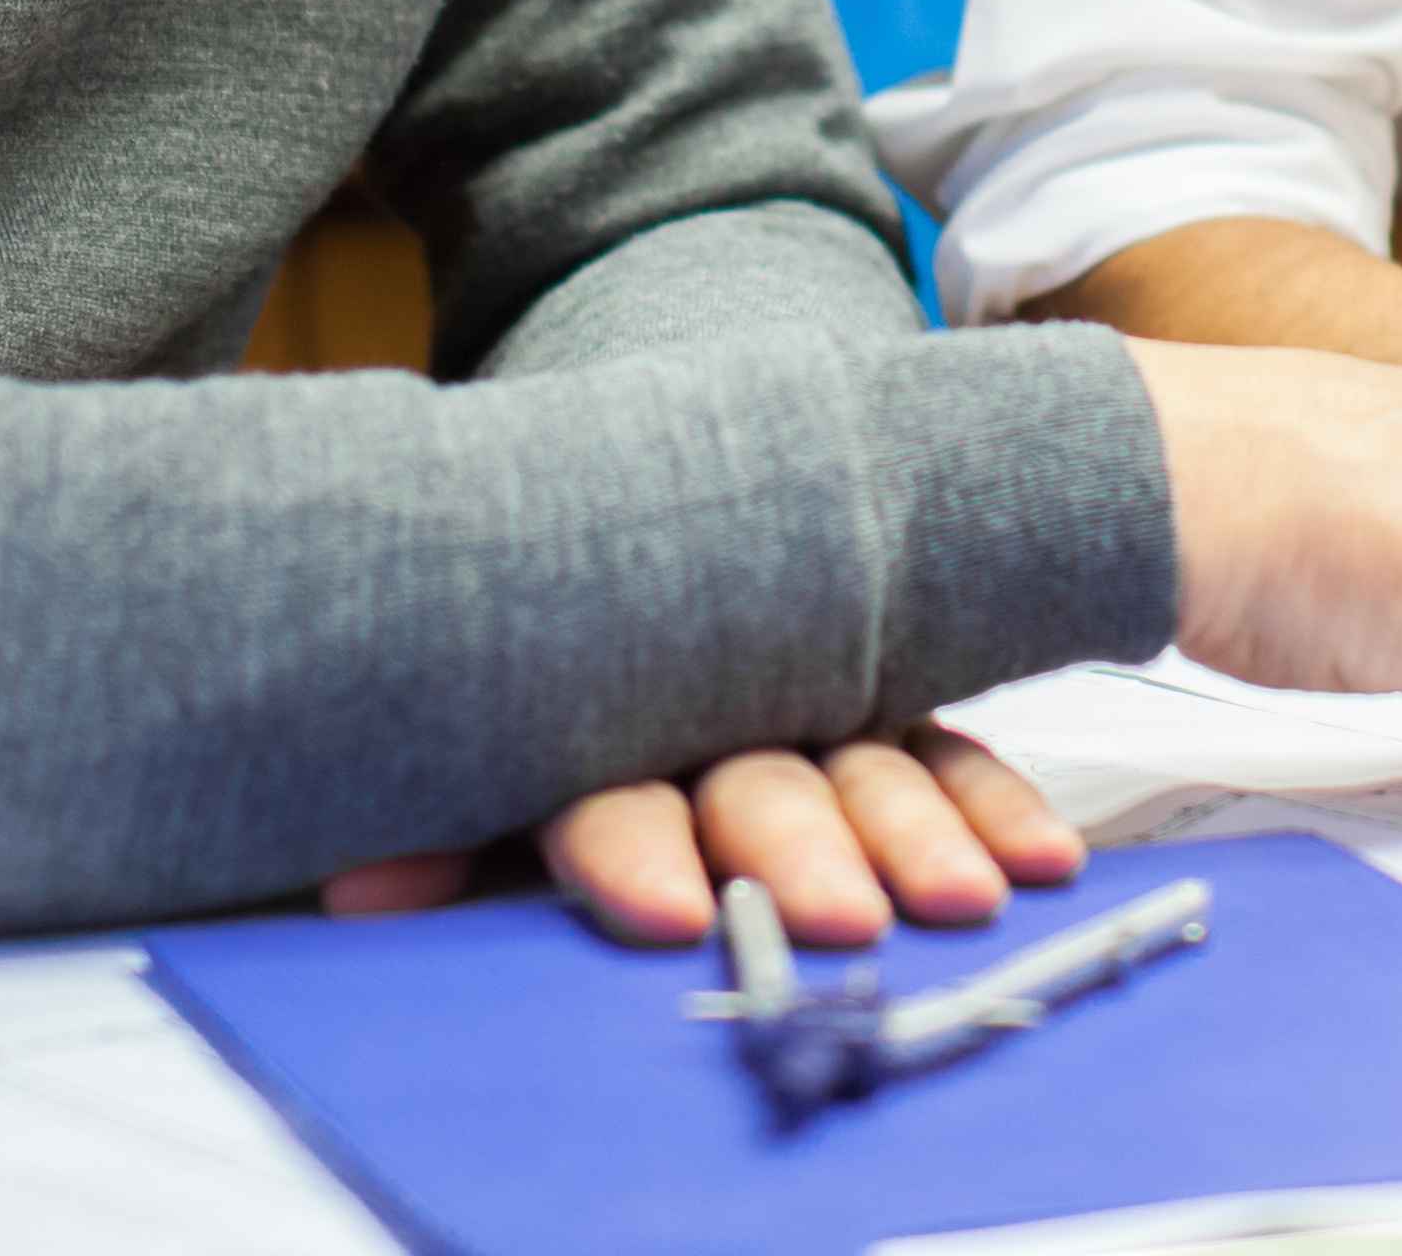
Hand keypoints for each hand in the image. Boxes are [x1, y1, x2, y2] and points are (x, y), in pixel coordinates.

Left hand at [318, 726, 1082, 949]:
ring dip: (918, 830)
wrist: (655, 483)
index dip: (631, 848)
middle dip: (797, 847)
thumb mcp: (498, 743)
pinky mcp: (885, 687)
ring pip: (866, 756)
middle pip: (758, 771)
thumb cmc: (560, 652)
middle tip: (838, 918)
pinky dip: (992, 798)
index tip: (663, 913)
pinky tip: (1041, 860)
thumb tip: (359, 886)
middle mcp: (716, 694)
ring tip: (966, 901)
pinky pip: (950, 740)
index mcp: (608, 708)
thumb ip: (444, 820)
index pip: (614, 778)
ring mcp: (810, 688)